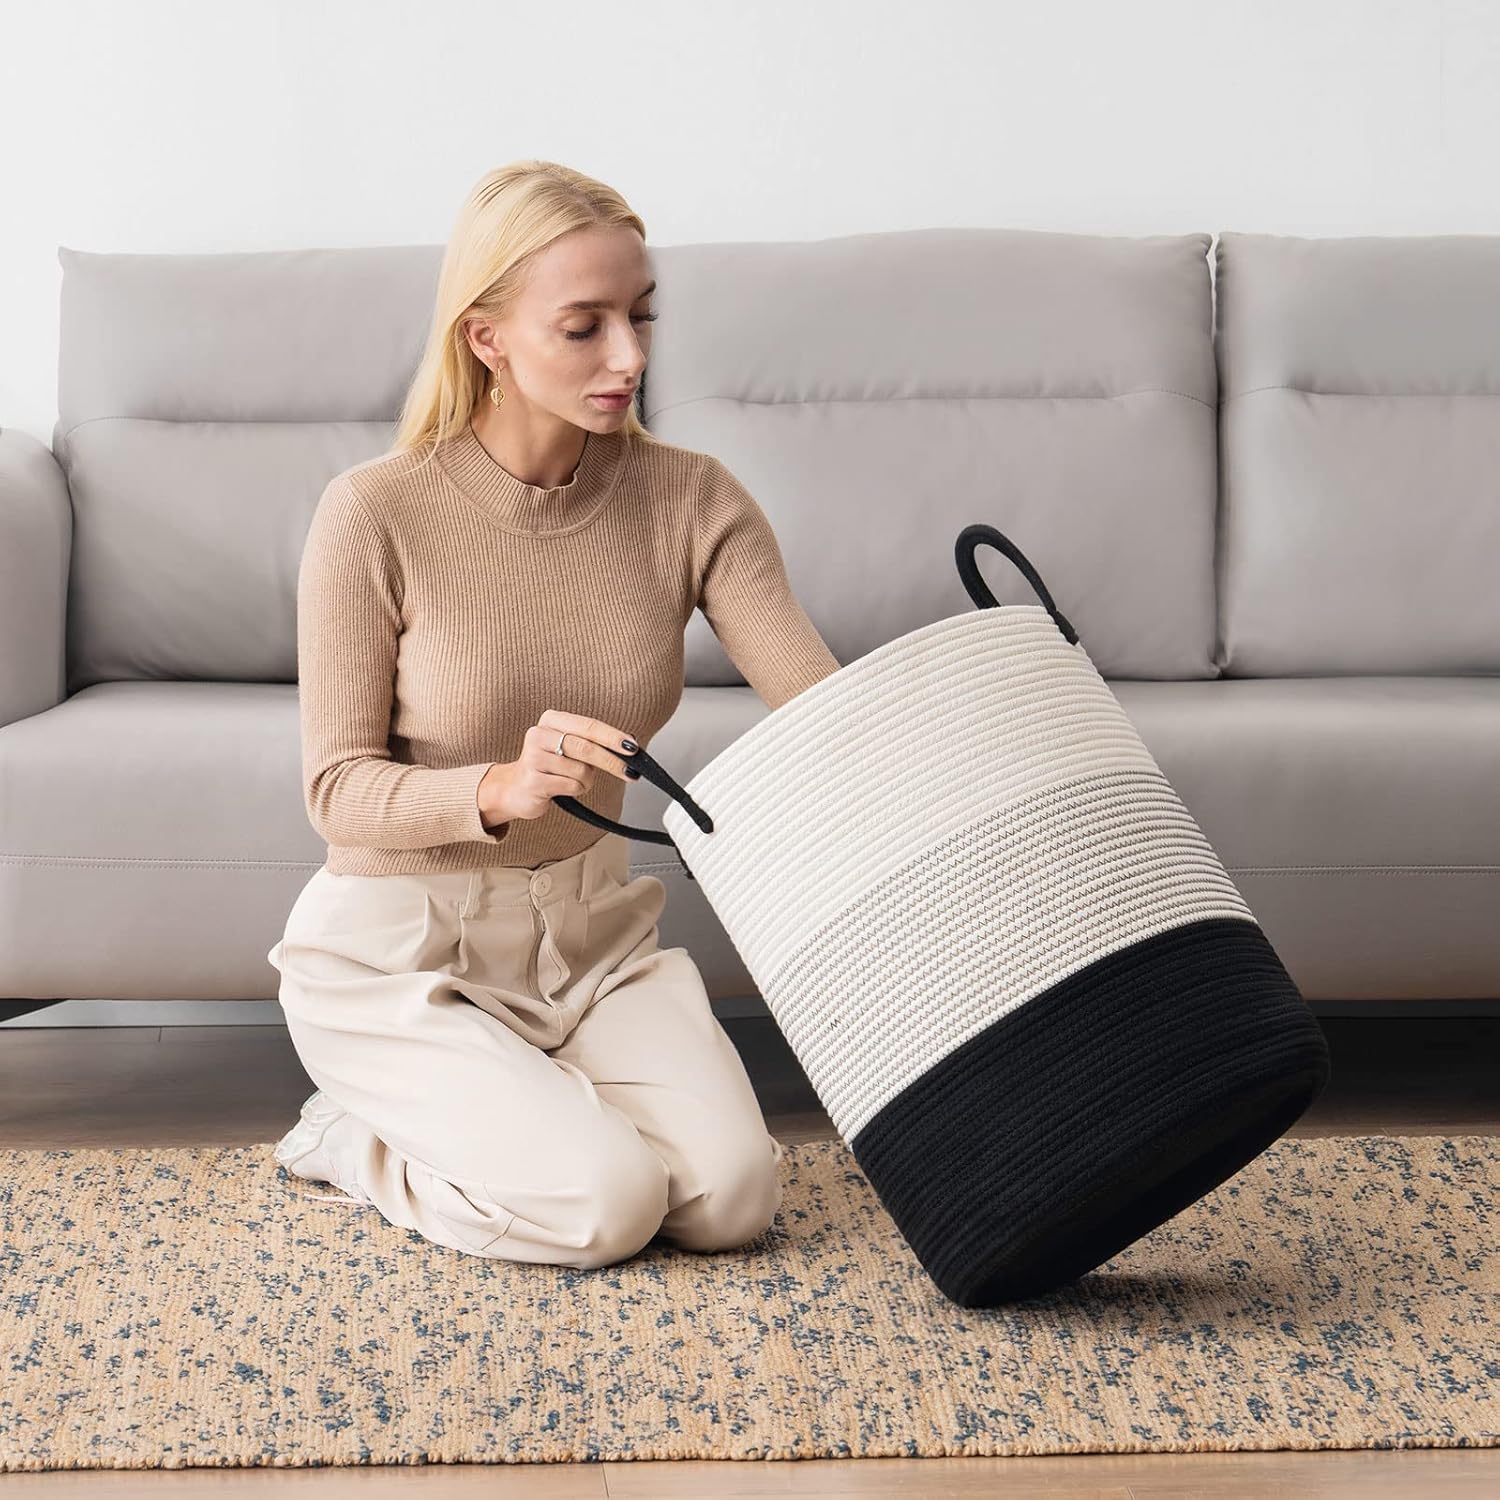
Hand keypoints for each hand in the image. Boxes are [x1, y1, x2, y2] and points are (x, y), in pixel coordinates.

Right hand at [478, 709, 639, 824]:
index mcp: (551, 719)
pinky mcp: (534, 781)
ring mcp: (534, 758)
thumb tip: (630, 744)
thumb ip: (594, 743)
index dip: (613, 737)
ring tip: (572, 780)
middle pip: (587, 748)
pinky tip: (562, 788)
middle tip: (631, 773)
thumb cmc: (550, 765)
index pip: (589, 726)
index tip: (633, 747)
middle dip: (613, 762)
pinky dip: (576, 789)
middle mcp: (539, 734)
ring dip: (587, 780)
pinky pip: (572, 786)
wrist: (515, 788)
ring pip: (581, 771)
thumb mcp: (570, 747)